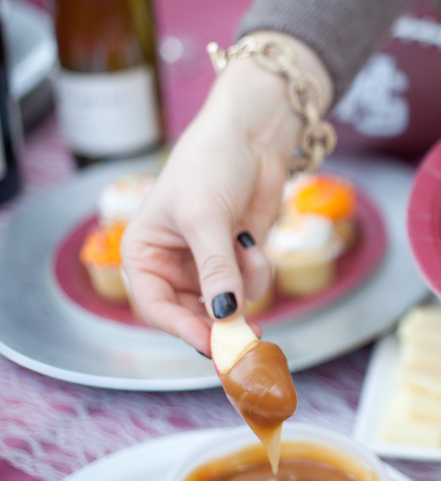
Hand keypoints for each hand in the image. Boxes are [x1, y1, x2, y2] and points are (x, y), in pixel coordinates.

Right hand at [121, 32, 331, 353]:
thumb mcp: (206, 218)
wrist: (252, 136)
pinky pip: (251, 286)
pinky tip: (251, 238)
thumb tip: (225, 316)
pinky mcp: (238, 260)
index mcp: (143, 255)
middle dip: (222, 323)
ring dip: (244, 283)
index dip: (185, 329)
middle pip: (194, 316)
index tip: (214, 344)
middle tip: (249, 337)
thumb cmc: (211, 164)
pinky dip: (257, 269)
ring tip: (245, 245)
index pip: (156, 308)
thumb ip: (215, 270)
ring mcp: (208, 265)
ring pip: (228, 305)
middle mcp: (172, 265)